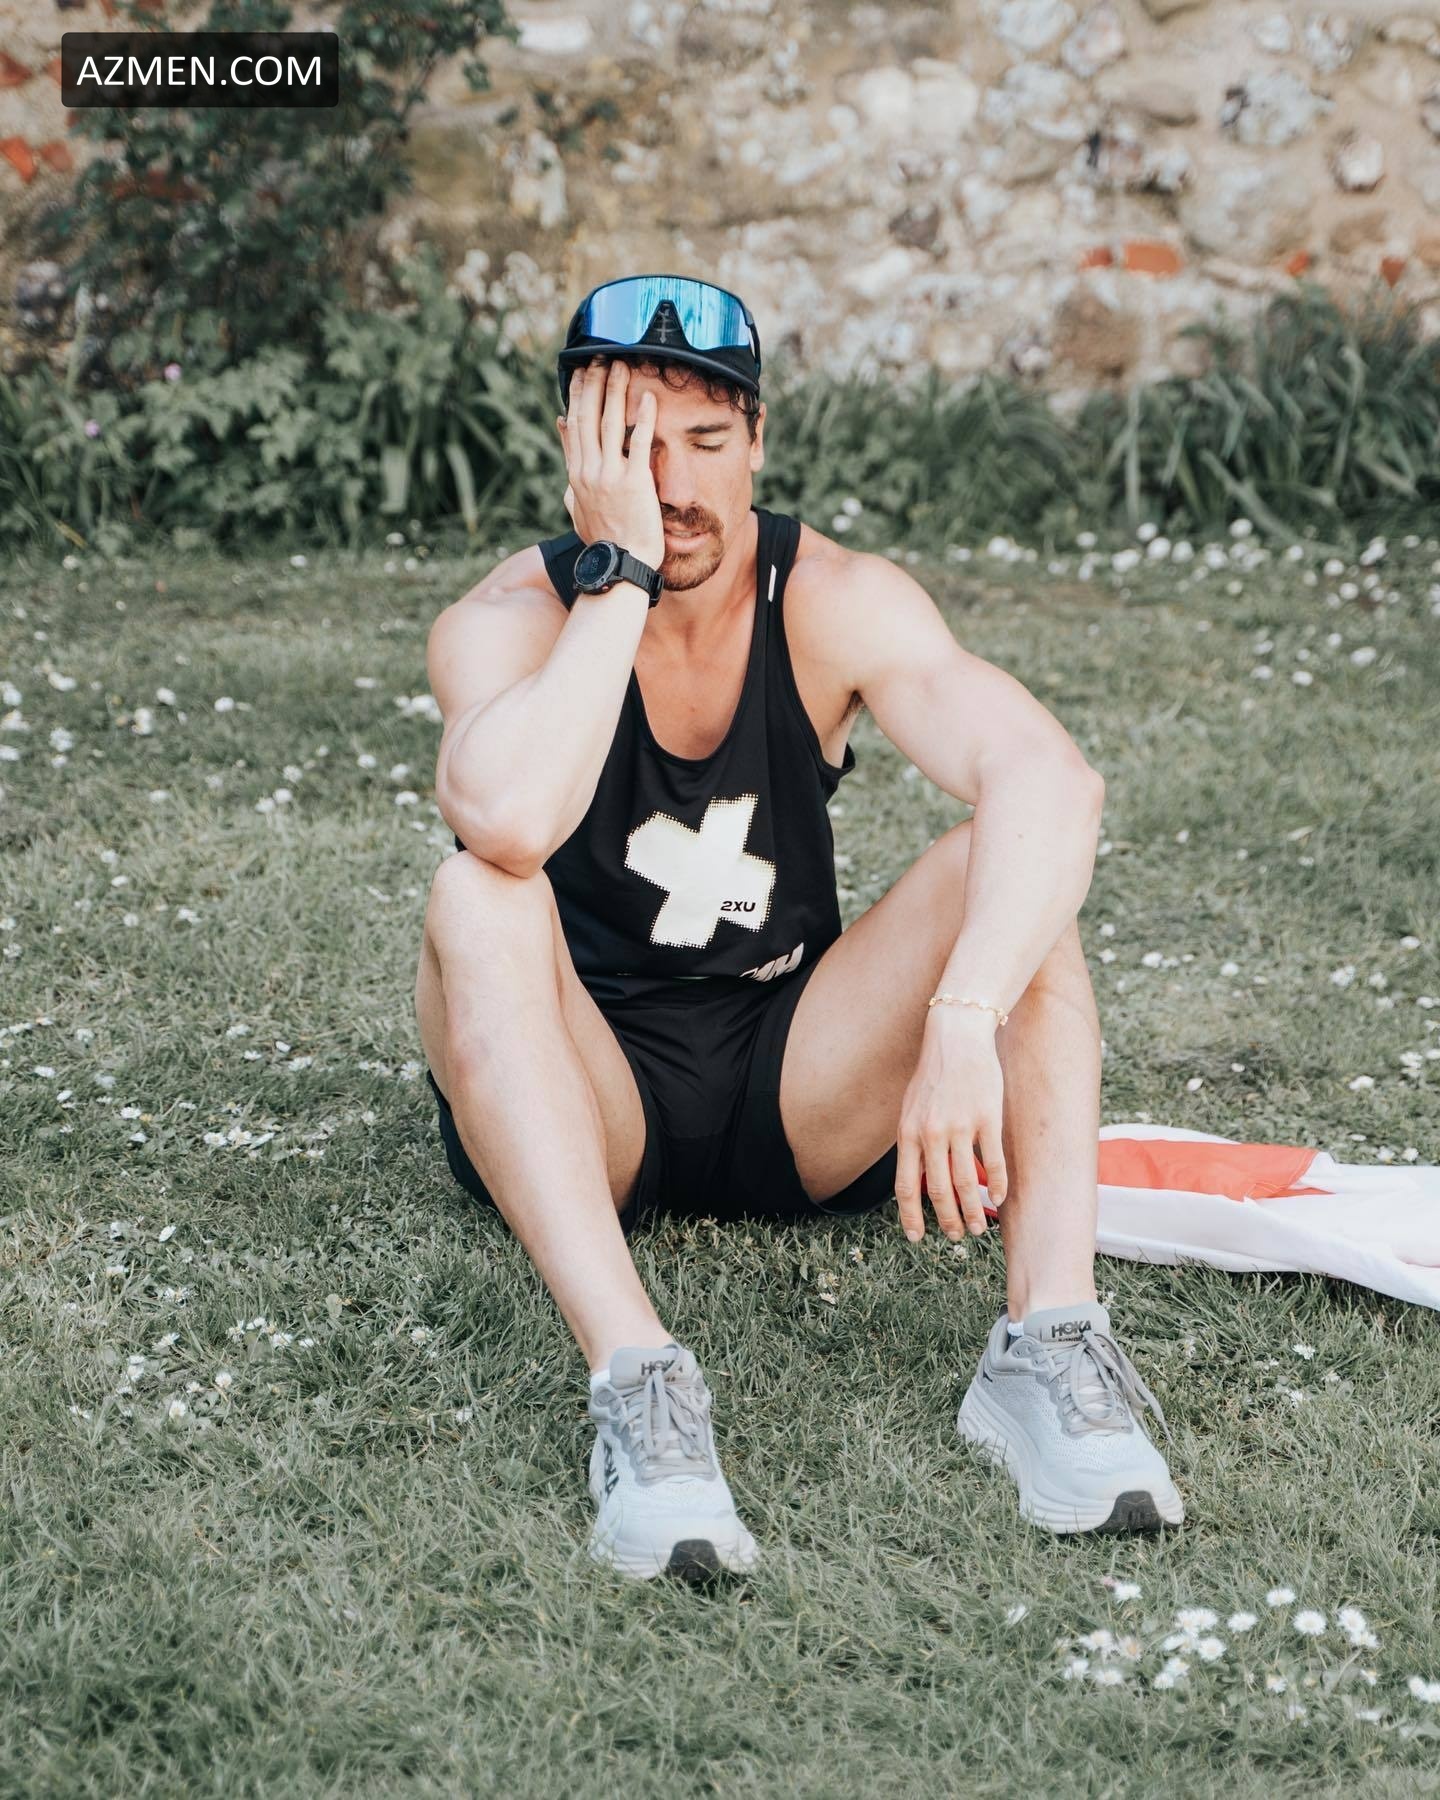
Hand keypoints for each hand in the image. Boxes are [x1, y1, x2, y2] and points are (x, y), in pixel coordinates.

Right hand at [556, 359, 664, 568]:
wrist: (619, 564)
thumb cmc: (604, 542)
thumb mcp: (578, 511)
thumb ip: (571, 484)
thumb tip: (564, 467)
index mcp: (576, 475)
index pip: (573, 426)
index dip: (577, 396)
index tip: (580, 373)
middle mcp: (588, 471)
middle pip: (589, 417)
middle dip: (594, 383)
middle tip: (601, 357)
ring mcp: (609, 476)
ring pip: (610, 423)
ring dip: (617, 391)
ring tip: (624, 365)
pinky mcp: (634, 483)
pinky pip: (639, 443)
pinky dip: (644, 418)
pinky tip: (650, 398)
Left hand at [893, 1010, 1008, 1241]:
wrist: (957, 1037)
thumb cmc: (934, 1075)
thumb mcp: (911, 1109)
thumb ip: (912, 1142)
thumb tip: (914, 1178)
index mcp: (908, 1133)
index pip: (905, 1186)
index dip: (910, 1216)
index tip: (916, 1237)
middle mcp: (931, 1133)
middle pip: (938, 1191)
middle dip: (947, 1220)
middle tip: (957, 1236)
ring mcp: (960, 1127)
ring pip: (966, 1183)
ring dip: (972, 1212)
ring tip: (978, 1228)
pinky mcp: (988, 1119)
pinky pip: (993, 1162)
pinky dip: (996, 1186)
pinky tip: (998, 1199)